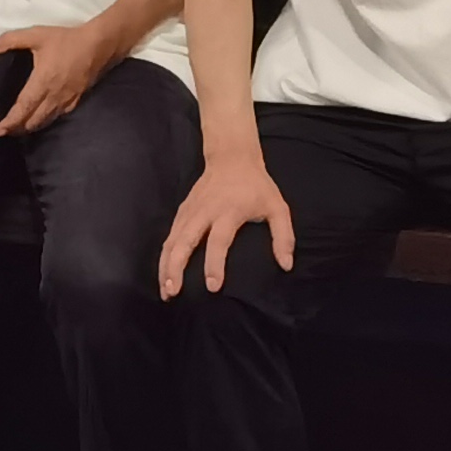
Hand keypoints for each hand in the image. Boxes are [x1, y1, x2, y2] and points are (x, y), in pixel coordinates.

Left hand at [0, 17, 113, 136]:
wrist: (99, 45)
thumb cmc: (67, 41)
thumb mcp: (36, 35)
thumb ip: (10, 40)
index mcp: (42, 83)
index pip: (23, 108)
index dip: (10, 122)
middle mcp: (54, 96)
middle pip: (34, 120)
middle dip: (18, 128)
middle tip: (6, 132)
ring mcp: (67, 100)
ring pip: (46, 120)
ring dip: (32, 127)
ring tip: (20, 128)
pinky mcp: (77, 99)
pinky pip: (58, 115)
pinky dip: (46, 120)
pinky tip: (43, 118)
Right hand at [158, 149, 289, 298]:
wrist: (231, 158)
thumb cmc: (256, 186)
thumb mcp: (278, 207)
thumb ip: (283, 236)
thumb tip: (286, 265)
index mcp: (228, 211)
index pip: (218, 241)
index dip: (214, 265)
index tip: (212, 287)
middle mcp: (204, 212)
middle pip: (184, 241)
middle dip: (176, 268)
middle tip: (174, 292)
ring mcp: (189, 211)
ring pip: (172, 241)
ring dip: (165, 266)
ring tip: (165, 292)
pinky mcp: (182, 211)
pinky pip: (169, 236)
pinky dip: (164, 256)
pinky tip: (164, 275)